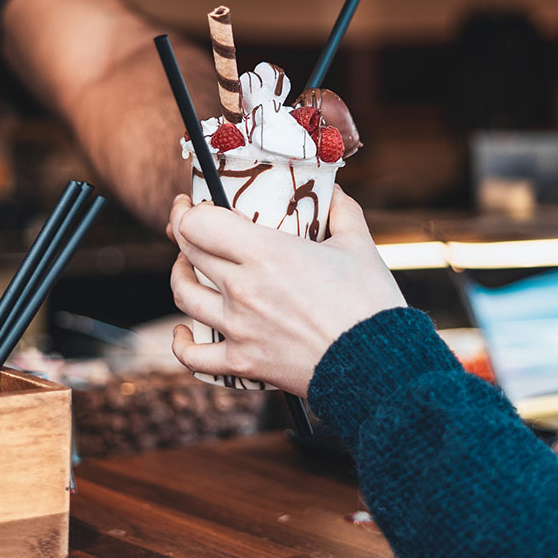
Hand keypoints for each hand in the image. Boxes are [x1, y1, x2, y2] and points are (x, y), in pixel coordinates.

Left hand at [168, 186, 405, 395]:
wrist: (377, 366)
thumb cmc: (370, 303)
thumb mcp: (359, 245)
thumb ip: (342, 211)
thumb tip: (335, 192)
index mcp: (266, 252)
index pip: (199, 223)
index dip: (187, 210)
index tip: (189, 203)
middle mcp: (243, 287)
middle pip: (188, 252)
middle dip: (182, 234)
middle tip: (188, 227)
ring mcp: (238, 327)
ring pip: (185, 296)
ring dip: (180, 277)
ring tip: (187, 268)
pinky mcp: (243, 363)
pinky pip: (194, 356)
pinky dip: (182, 342)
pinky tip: (184, 331)